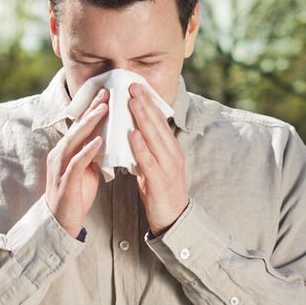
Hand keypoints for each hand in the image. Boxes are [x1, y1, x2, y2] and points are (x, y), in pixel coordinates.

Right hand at [45, 88, 107, 237]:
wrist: (62, 220)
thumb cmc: (76, 193)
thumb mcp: (87, 169)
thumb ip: (93, 153)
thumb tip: (107, 138)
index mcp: (66, 150)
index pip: (80, 125)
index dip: (92, 109)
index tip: (106, 93)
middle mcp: (60, 154)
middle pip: (77, 127)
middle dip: (92, 109)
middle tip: (106, 93)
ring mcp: (61, 166)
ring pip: (75, 140)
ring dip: (90, 124)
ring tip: (104, 110)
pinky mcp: (66, 181)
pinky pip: (77, 162)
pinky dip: (88, 151)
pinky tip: (99, 141)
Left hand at [128, 82, 188, 236]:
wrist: (173, 219)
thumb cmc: (161, 191)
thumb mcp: (155, 165)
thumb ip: (147, 149)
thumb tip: (133, 132)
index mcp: (171, 149)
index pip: (159, 121)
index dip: (148, 103)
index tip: (136, 87)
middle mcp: (172, 154)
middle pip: (158, 124)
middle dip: (145, 104)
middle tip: (132, 85)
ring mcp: (168, 166)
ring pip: (154, 138)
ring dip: (143, 119)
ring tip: (132, 102)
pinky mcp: (161, 180)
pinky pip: (149, 160)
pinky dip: (141, 146)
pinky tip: (132, 135)